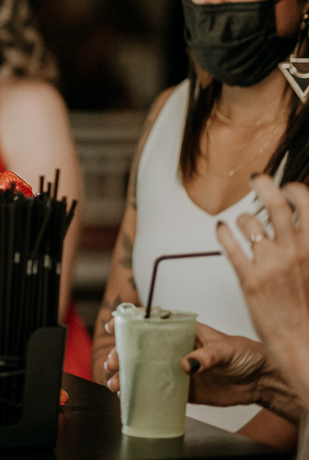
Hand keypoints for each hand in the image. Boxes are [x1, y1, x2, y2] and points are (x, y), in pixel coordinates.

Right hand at [103, 319, 265, 406]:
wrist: (261, 380)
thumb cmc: (246, 354)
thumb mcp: (226, 349)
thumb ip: (206, 356)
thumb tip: (186, 365)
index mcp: (181, 330)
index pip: (149, 321)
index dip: (128, 322)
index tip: (114, 326)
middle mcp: (173, 348)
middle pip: (139, 348)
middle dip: (121, 354)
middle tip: (114, 362)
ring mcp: (175, 369)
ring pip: (143, 370)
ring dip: (126, 375)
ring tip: (116, 383)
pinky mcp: (182, 389)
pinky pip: (157, 391)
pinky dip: (141, 393)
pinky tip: (129, 395)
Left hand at [218, 177, 308, 369]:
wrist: (302, 342)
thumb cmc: (308, 306)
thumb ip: (307, 243)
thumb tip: (297, 220)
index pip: (305, 201)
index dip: (292, 188)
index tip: (284, 187)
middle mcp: (294, 250)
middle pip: (275, 202)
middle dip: (263, 184)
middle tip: (256, 179)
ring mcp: (270, 263)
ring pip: (248, 221)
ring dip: (243, 218)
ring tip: (242, 224)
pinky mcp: (249, 277)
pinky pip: (229, 243)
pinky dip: (222, 232)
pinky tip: (221, 229)